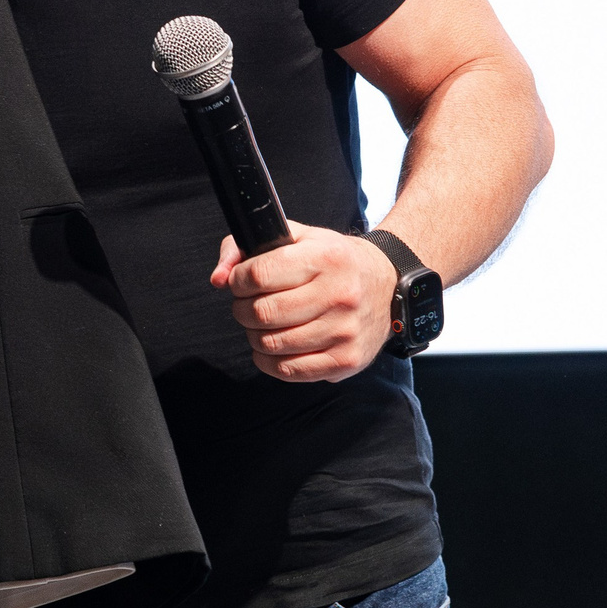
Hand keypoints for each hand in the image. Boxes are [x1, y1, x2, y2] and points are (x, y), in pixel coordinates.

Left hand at [211, 221, 399, 383]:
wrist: (388, 285)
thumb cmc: (335, 260)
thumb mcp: (298, 237)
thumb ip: (248, 248)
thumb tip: (219, 278)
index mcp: (325, 258)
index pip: (258, 275)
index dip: (238, 280)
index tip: (240, 281)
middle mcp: (339, 294)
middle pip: (262, 313)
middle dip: (242, 309)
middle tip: (248, 304)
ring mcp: (344, 331)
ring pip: (272, 344)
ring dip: (254, 335)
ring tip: (263, 323)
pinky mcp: (346, 360)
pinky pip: (289, 370)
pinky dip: (269, 360)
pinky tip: (273, 345)